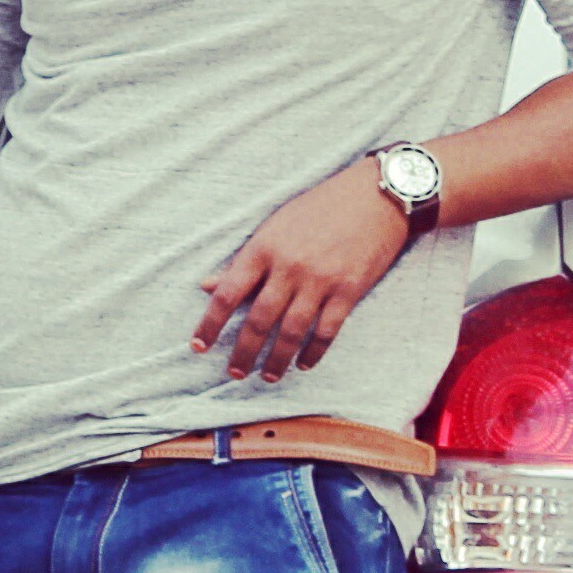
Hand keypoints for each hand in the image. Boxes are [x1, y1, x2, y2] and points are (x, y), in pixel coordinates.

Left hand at [195, 160, 409, 377]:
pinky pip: (327, 330)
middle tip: (233, 374)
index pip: (229, 293)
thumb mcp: (275, 226)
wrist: (374, 196)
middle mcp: (289, 266)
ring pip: (291, 331)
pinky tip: (304, 363)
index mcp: (264, 248)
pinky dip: (313, 351)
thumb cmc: (320, 207)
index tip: (198, 346)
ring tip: (267, 376)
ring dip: (276, 359)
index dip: (210, 324)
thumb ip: (244, 259)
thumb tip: (208, 286)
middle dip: (243, 352)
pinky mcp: (349, 290)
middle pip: (258, 320)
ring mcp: (320, 280)